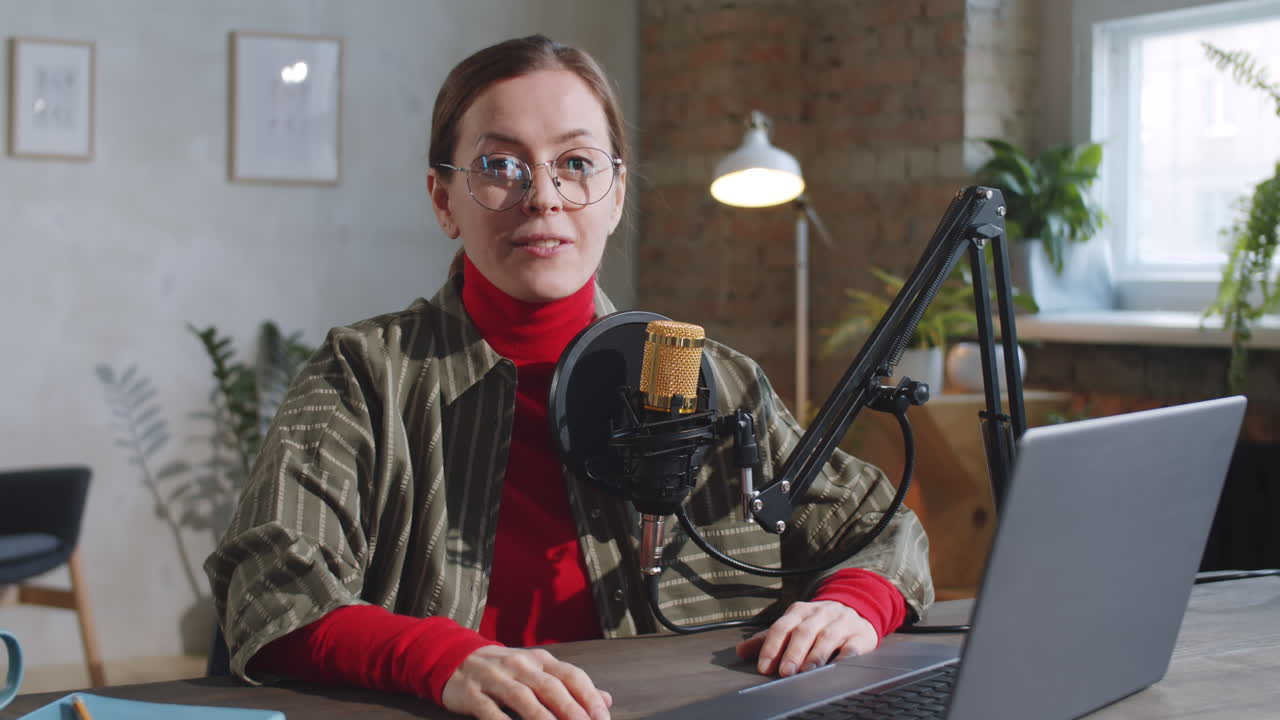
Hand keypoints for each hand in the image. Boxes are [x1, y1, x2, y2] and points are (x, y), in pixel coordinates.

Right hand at [441, 645, 611, 719]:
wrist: (455, 658)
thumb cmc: (503, 669)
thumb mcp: (537, 670)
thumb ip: (569, 684)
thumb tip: (606, 700)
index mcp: (540, 659)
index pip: (571, 675)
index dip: (589, 697)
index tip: (603, 718)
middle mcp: (520, 665)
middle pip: (551, 687)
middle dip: (571, 710)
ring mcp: (495, 678)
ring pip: (523, 699)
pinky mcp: (472, 694)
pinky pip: (490, 712)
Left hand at [735, 600, 877, 676]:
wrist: (857, 607)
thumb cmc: (819, 622)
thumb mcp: (793, 624)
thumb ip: (769, 638)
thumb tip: (740, 651)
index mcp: (800, 611)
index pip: (782, 627)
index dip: (772, 646)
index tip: (763, 666)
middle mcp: (820, 614)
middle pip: (803, 631)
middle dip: (793, 652)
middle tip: (785, 672)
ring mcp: (841, 623)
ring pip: (827, 637)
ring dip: (815, 655)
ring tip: (806, 672)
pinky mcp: (860, 635)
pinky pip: (853, 646)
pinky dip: (845, 657)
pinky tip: (837, 667)